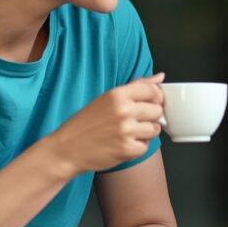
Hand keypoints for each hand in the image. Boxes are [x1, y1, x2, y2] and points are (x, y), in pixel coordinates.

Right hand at [49, 74, 164, 174]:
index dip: (155, 99)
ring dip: (145, 133)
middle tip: (134, 121)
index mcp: (117, 94)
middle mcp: (123, 110)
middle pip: (157, 110)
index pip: (153, 90)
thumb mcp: (107, 99)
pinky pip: (146, 147)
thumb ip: (136, 86)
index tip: (148, 104)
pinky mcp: (127, 149)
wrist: (66, 149)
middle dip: (150, 117)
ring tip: (128, 133)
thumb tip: (160, 77)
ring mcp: (126, 130)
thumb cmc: (85, 124)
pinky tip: (123, 144)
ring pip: (155, 129)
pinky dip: (137, 148)